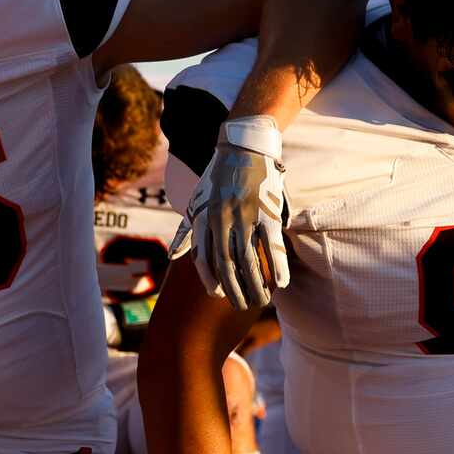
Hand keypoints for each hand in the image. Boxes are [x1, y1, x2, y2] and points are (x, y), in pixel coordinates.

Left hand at [171, 118, 288, 310]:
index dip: (209, 279)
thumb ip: (186, 231)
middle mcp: (222, 220)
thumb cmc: (218, 178)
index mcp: (204, 218)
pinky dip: (277, 265)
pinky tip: (280, 283)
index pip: (203, 258)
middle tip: (241, 306)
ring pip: (249, 258)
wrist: (243, 148)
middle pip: (226, 263)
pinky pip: (272, 244)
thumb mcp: (196, 202)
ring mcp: (245, 216)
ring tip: (262, 300)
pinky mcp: (266, 211)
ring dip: (255, 283)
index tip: (217, 295)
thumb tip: (172, 256)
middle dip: (234, 288)